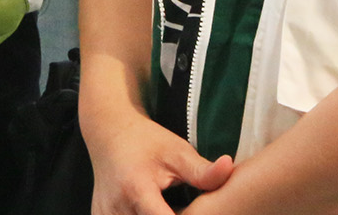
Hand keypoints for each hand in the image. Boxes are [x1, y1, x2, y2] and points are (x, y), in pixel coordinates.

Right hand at [83, 105, 231, 214]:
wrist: (108, 131)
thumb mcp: (176, 151)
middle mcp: (116, 206)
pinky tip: (154, 209)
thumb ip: (202, 170)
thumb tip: (230, 168)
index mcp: (136, 188)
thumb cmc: (146, 140)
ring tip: (169, 205)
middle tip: (181, 202)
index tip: (194, 213)